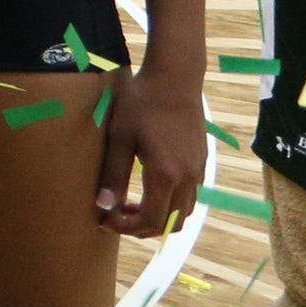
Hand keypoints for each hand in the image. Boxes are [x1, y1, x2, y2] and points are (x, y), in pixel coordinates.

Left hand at [96, 60, 204, 235]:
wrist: (175, 78)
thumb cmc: (142, 103)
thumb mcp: (120, 137)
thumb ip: (113, 174)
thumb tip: (103, 206)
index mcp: (166, 174)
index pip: (152, 219)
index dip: (127, 227)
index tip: (105, 220)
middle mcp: (188, 178)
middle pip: (172, 222)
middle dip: (142, 227)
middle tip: (116, 217)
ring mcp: (199, 170)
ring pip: (184, 211)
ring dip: (160, 217)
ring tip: (131, 205)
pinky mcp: (201, 161)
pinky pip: (190, 195)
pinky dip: (171, 203)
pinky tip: (149, 189)